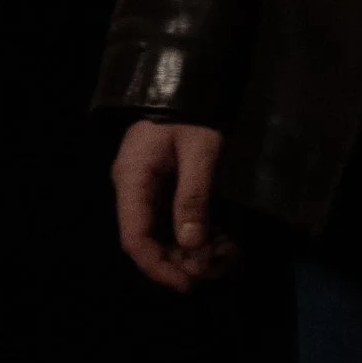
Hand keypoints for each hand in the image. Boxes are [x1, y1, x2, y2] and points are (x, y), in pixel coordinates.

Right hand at [111, 118, 236, 291]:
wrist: (192, 79)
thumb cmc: (192, 110)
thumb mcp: (200, 149)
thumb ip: (194, 194)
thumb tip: (192, 243)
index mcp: (132, 180)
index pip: (134, 238)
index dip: (158, 266)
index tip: (187, 283)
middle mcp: (134, 189)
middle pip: (150, 241)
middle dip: (183, 260)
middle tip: (219, 268)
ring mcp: (149, 189)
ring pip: (166, 234)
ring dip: (195, 250)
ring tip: (228, 256)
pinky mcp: (166, 187)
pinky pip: (176, 220)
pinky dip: (199, 234)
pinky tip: (225, 242)